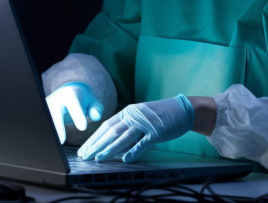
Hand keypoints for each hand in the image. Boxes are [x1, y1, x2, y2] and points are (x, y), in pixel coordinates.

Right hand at [45, 82, 103, 143]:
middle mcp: (56, 99)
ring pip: (47, 120)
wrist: (67, 93)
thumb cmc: (82, 101)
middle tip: (62, 141)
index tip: (83, 127)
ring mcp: (46, 106)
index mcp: (71, 95)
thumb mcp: (92, 102)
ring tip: (54, 146)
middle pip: (55, 112)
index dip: (78, 115)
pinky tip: (50, 145)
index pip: (74, 105)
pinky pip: (43, 125)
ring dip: (50, 132)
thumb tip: (96, 116)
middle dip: (58, 126)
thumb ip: (96, 108)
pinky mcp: (41, 114)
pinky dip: (47, 135)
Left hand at [77, 94, 193, 162]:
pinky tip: (125, 159)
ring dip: (110, 149)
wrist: (183, 109)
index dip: (94, 138)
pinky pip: (143, 143)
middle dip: (96, 145)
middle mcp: (133, 116)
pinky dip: (134, 150)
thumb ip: (127, 127)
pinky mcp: (156, 132)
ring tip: (98, 158)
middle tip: (85, 156)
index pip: (106, 126)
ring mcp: (145, 124)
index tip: (84, 149)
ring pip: (123, 137)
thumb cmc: (160, 115)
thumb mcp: (140, 117)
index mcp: (128, 112)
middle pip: (111, 132)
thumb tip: (113, 141)